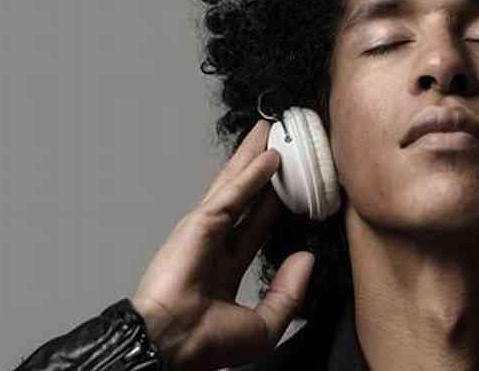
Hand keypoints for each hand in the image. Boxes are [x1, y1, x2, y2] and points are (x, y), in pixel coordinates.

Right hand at [131, 120, 314, 370]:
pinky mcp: (197, 226)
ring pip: (235, 187)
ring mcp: (203, 233)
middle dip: (260, 169)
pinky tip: (270, 156)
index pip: (256, 227)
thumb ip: (288, 291)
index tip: (291, 184)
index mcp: (224, 270)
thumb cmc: (206, 345)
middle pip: (243, 197)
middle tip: (277, 140)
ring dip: (253, 157)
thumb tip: (306, 257)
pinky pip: (231, 196)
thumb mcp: (264, 324)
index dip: (273, 204)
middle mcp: (213, 246)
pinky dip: (251, 175)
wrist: (172, 347)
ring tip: (271, 130)